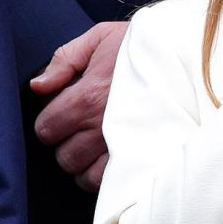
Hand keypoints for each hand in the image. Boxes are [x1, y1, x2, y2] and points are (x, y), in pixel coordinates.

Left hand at [30, 20, 128, 190]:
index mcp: (87, 96)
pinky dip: (105, 177)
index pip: (47, 128)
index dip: (49, 121)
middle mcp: (102, 127)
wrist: (185, 53)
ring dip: (84, 164)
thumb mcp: (99, 37)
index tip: (61, 113)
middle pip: (64, 157)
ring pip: (85, 177)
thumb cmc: (139, 45)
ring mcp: (124, 148)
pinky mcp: (143, 160)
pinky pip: (111, 185)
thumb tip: (38, 86)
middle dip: (65, 144)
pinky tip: (110, 157)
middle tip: (79, 128)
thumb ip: (64, 59)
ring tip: (94, 145)